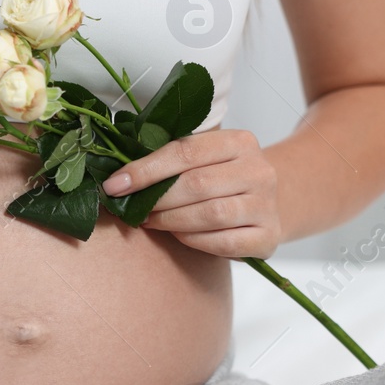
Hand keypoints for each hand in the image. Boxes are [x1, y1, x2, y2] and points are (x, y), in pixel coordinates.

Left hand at [103, 129, 281, 258]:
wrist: (270, 203)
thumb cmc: (223, 178)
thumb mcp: (205, 159)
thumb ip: (171, 161)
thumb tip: (120, 177)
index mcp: (239, 141)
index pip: (185, 152)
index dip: (146, 170)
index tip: (114, 185)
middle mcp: (259, 170)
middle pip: (197, 185)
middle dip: (157, 199)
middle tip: (134, 209)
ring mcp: (266, 205)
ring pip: (210, 215)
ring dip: (171, 221)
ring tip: (150, 221)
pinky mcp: (268, 237)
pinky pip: (223, 242)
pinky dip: (193, 240)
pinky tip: (179, 236)